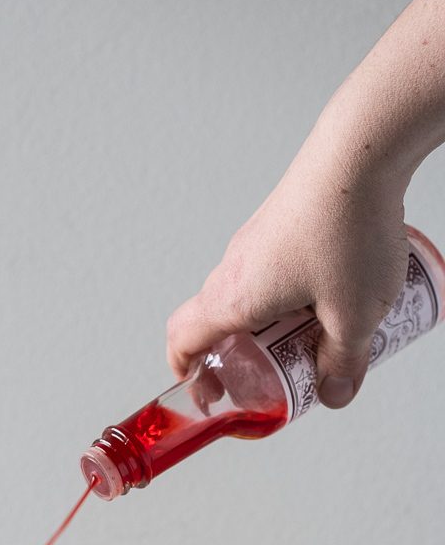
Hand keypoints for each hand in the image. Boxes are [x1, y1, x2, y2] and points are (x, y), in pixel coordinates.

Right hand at [166, 120, 410, 408]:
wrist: (363, 149)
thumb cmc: (347, 227)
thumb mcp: (355, 315)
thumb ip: (344, 361)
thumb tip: (336, 393)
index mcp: (234, 299)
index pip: (182, 341)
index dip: (187, 375)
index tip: (209, 395)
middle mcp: (234, 268)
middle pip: (214, 324)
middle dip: (239, 359)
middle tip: (273, 377)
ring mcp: (254, 242)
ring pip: (246, 296)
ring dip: (267, 326)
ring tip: (311, 337)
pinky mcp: (279, 223)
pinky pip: (270, 271)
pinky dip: (286, 295)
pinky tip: (331, 295)